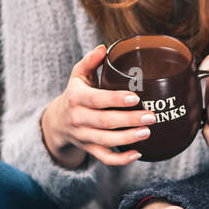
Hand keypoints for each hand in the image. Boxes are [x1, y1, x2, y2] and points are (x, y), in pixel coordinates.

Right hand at [41, 44, 156, 168]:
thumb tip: (103, 48)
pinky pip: (104, 158)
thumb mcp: (78, 75)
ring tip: (147, 132)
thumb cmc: (75, 94)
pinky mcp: (89, 149)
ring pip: (106, 141)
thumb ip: (90, 61)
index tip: (135, 97)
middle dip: (129, 120)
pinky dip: (120, 160)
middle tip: (151, 116)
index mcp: (76, 97)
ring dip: (128, 139)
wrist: (58, 122)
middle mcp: (78, 118)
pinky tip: (138, 154)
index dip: (115, 99)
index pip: (96, 99)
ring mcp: (84, 136)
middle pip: (104, 122)